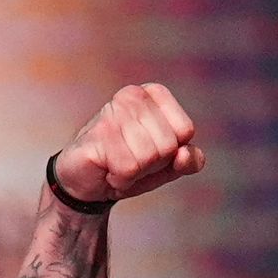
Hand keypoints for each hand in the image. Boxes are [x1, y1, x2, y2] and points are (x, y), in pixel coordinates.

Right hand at [52, 83, 202, 204]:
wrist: (88, 182)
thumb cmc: (129, 166)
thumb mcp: (167, 166)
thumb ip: (189, 160)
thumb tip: (186, 154)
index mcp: (154, 95)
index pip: (185, 130)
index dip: (172, 152)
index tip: (151, 152)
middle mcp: (132, 96)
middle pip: (168, 145)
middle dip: (153, 164)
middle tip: (132, 160)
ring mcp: (112, 112)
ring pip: (149, 156)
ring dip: (135, 172)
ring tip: (118, 163)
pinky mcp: (98, 133)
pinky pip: (129, 168)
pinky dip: (121, 179)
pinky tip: (108, 169)